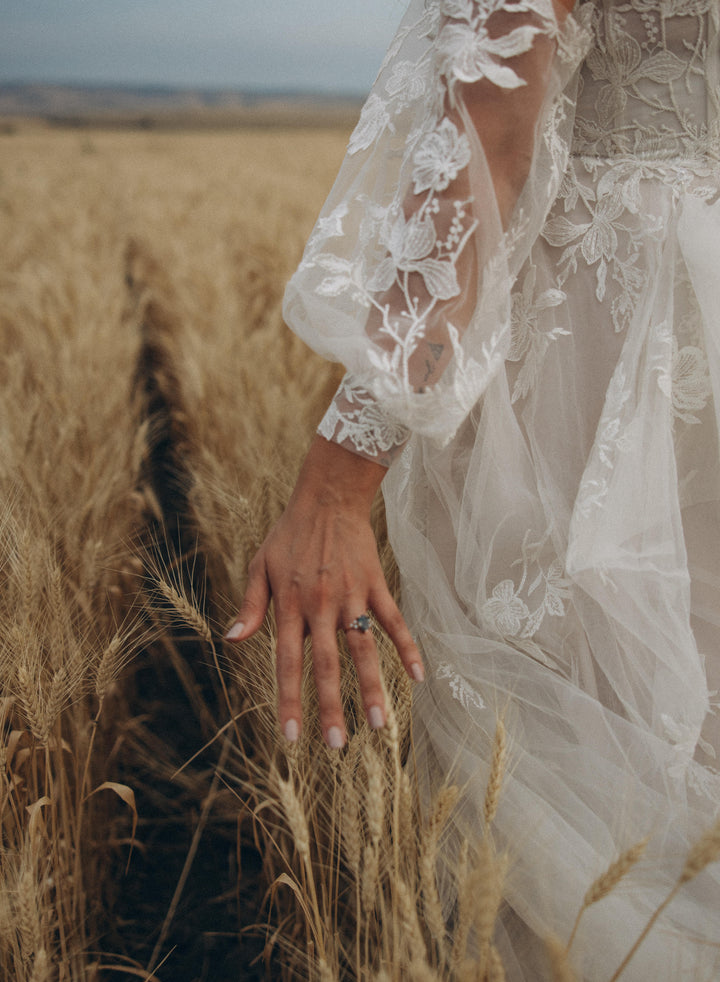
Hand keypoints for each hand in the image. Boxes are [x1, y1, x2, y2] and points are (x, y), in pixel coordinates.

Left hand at [224, 436, 423, 747]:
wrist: (327, 498)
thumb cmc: (288, 535)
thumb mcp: (259, 567)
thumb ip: (250, 606)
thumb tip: (232, 640)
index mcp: (290, 607)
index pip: (288, 662)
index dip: (289, 700)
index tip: (291, 736)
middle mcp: (321, 606)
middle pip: (327, 665)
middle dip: (331, 707)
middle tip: (336, 745)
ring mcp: (351, 596)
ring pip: (363, 650)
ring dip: (371, 689)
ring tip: (380, 726)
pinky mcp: (375, 585)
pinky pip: (393, 621)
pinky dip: (407, 647)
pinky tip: (420, 676)